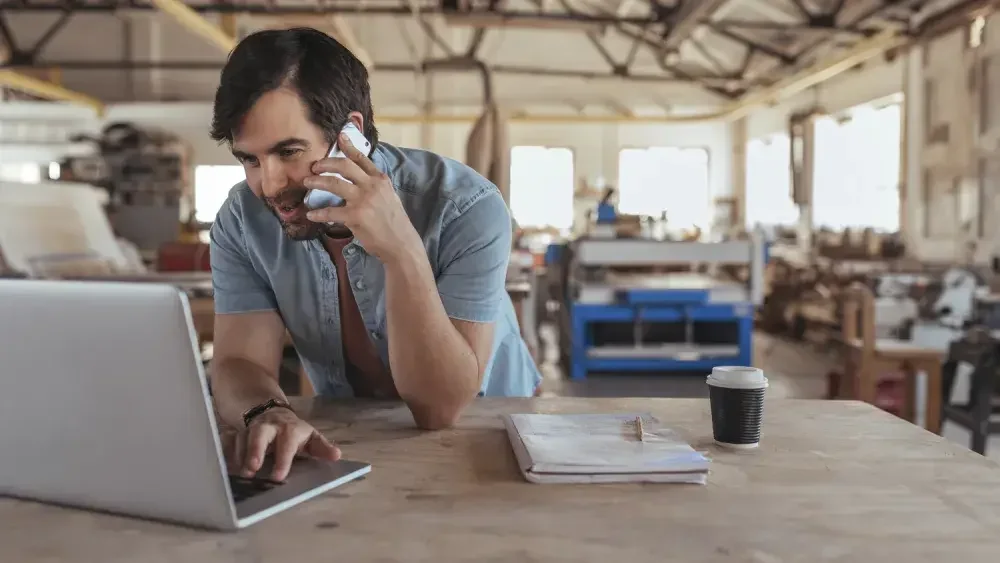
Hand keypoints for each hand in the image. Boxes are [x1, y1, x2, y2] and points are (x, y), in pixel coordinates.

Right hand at [228, 407, 340, 481]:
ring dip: (240, 456)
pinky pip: (228, 441)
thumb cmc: (293, 432)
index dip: (283, 459)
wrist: (270, 412)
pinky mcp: (236, 433)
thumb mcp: (310, 437)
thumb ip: (322, 448)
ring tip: (241, 474)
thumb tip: (337, 455)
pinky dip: (227, 454)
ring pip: (241, 438)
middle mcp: (269, 427)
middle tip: (253, 469)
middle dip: (255, 450)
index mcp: (290, 429)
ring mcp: (251, 429)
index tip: (279, 477)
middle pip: (260, 434)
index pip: (287, 442)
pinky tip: (226, 469)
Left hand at [304, 132, 422, 263]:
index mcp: (380, 180)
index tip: (339, 137)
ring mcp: (363, 200)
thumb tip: (359, 181)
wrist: (401, 244)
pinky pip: (331, 212)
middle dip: (326, 163)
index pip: (362, 159)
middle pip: (344, 166)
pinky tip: (311, 214)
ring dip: (317, 182)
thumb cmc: (394, 223)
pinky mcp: (355, 216)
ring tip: (308, 182)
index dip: (349, 147)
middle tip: (315, 166)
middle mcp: (372, 186)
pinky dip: (319, 213)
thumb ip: (375, 186)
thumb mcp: (389, 197)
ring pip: (334, 183)